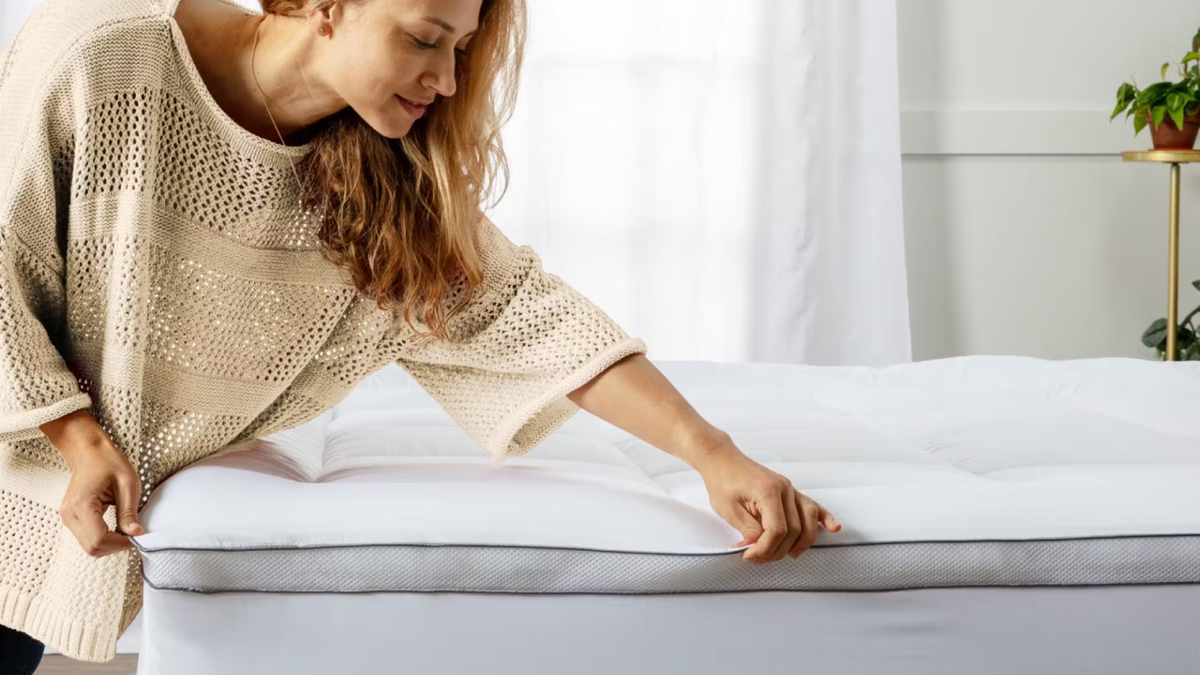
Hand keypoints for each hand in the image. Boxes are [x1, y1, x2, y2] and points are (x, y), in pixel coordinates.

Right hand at [47, 417, 145, 558]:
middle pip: (92, 547)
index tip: (137, 536)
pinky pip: (87, 538)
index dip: (121, 543)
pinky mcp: (71, 518)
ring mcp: (68, 517)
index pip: (99, 539)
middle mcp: (70, 514)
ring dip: (109, 544)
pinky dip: (103, 538)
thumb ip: (129, 512)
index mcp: (82, 504)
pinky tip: (115, 528)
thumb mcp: (128, 484)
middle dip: (116, 546)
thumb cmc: (109, 463)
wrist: (89, 452)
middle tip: (133, 534)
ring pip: (89, 546)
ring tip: (126, 529)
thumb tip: (136, 534)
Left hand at [695, 442, 840, 563]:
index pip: (777, 530)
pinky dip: (824, 518)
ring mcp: (790, 489)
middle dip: (778, 550)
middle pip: (794, 530)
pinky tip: (834, 527)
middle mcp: (785, 489)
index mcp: (769, 492)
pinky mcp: (790, 491)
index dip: (765, 549)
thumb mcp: (728, 509)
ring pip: (808, 520)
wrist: (722, 459)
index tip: (749, 556)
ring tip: (790, 555)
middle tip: (757, 558)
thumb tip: (758, 548)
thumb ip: (748, 529)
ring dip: (802, 542)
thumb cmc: (722, 480)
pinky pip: (811, 506)